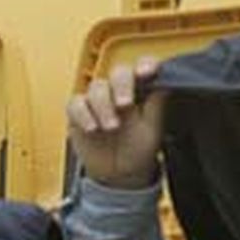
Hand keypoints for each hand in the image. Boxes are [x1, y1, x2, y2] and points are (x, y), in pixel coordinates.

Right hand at [66, 56, 166, 189]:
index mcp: (140, 90)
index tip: (146, 72)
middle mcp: (119, 90)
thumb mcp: (153, 129)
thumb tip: (164, 82)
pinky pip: (76, 103)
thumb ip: (157, 104)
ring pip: (97, 87)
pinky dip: (83, 114)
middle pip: (119, 73)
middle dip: (121, 86)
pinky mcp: (79, 112)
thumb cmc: (139, 149)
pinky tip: (92, 128)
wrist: (119, 174)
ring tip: (110, 127)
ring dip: (103, 106)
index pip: (143, 67)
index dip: (145, 65)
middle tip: (124, 105)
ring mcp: (98, 100)